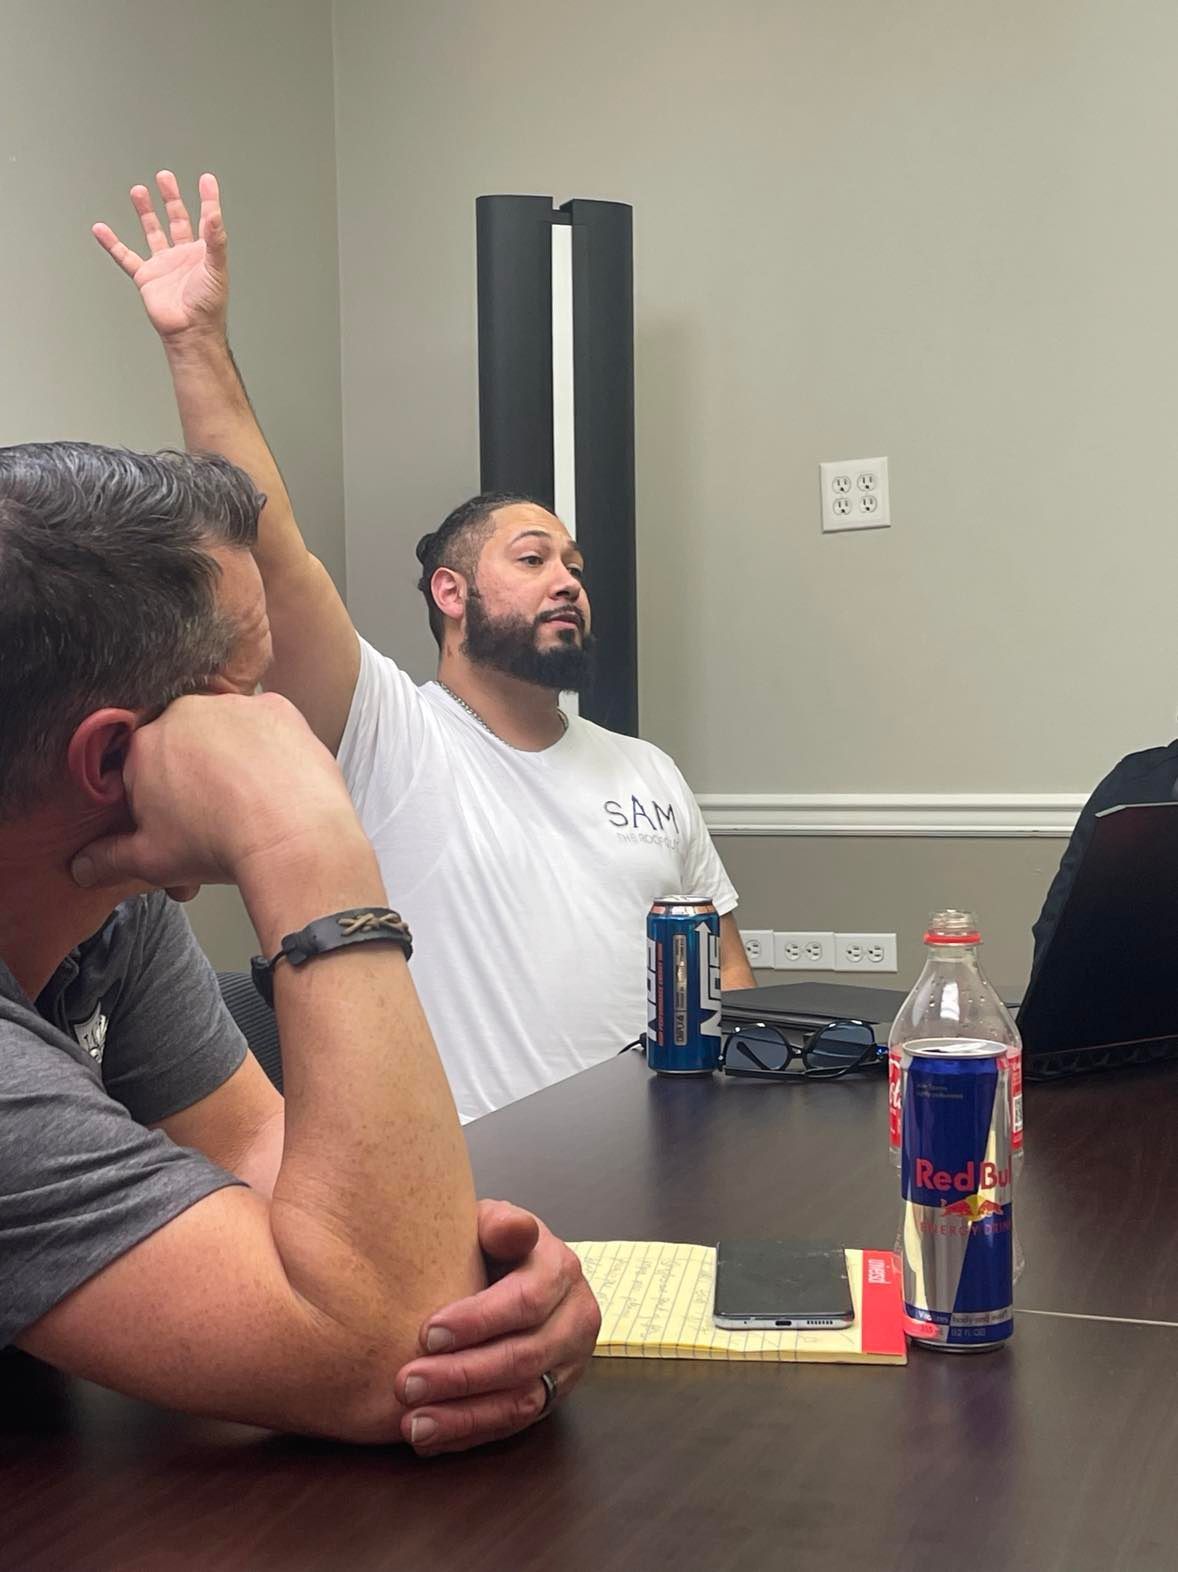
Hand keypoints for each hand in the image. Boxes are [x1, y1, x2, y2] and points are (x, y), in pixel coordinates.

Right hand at [72, 692, 361, 893]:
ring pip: (225, 730)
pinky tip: (276, 778)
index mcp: (144, 745)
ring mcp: (233, 706)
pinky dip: (270, 746)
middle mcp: (185, 714)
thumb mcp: (152, 860)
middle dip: (192, 774)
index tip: (171, 815)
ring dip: (231, 757)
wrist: (290, 835)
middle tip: (214, 811)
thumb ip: (110, 858)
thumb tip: (82, 866)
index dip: (154, 793)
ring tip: (250, 800)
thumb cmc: (219, 845)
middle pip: (183, 742)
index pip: (138, 762)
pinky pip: (267, 723)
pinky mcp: (277, 708)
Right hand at [93, 171, 227, 340]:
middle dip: (171, 198)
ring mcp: (163, 264)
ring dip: (145, 212)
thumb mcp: (216, 268)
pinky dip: (112, 243)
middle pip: (177, 219)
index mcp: (202, 253)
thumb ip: (215, 240)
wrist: (189, 332)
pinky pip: (125, 256)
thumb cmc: (208, 306)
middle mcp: (183, 256)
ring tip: (139, 190)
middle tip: (164, 177)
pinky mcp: (146, 276)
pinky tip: (101, 229)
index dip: (208, 200)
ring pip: (152, 231)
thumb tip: (215, 214)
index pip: (206, 220)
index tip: (206, 179)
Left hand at [393, 1199, 600, 1456]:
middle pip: (523, 1358)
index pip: (527, 1301)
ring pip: (521, 1402)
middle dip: (462, 1375)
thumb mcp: (495, 1221)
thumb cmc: (493, 1247)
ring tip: (414, 1425)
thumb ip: (501, 1222)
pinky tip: (429, 1439)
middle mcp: (575, 1321)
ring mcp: (568, 1365)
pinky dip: (469, 1434)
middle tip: (407, 1383)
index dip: (478, 1321)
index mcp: (561, 1271)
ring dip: (464, 1417)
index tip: (428, 1333)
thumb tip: (517, 1229)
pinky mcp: (552, 1398)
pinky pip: (513, 1427)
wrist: (517, 1272)